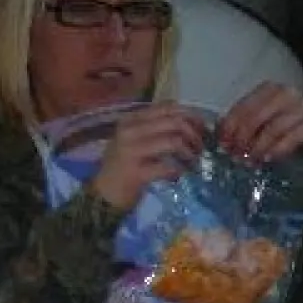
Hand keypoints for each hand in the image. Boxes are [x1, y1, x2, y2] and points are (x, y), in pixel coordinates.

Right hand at [91, 103, 205, 210]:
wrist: (103, 195)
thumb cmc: (122, 167)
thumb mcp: (133, 140)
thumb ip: (155, 128)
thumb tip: (189, 122)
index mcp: (131, 120)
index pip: (167, 107)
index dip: (189, 115)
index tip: (200, 127)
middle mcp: (130, 131)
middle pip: (174, 121)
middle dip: (193, 133)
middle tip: (200, 146)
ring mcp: (131, 151)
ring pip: (173, 141)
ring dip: (189, 152)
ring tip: (193, 161)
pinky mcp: (136, 173)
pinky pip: (168, 167)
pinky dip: (179, 170)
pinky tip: (179, 174)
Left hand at [218, 82, 302, 161]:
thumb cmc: (289, 126)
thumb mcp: (265, 122)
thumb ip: (246, 124)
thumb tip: (222, 137)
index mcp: (268, 90)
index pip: (242, 107)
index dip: (230, 128)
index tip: (223, 146)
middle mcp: (285, 94)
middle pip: (255, 117)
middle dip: (242, 139)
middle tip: (236, 156)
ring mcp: (301, 107)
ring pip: (272, 128)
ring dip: (258, 147)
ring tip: (250, 161)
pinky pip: (291, 138)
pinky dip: (276, 150)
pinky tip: (268, 159)